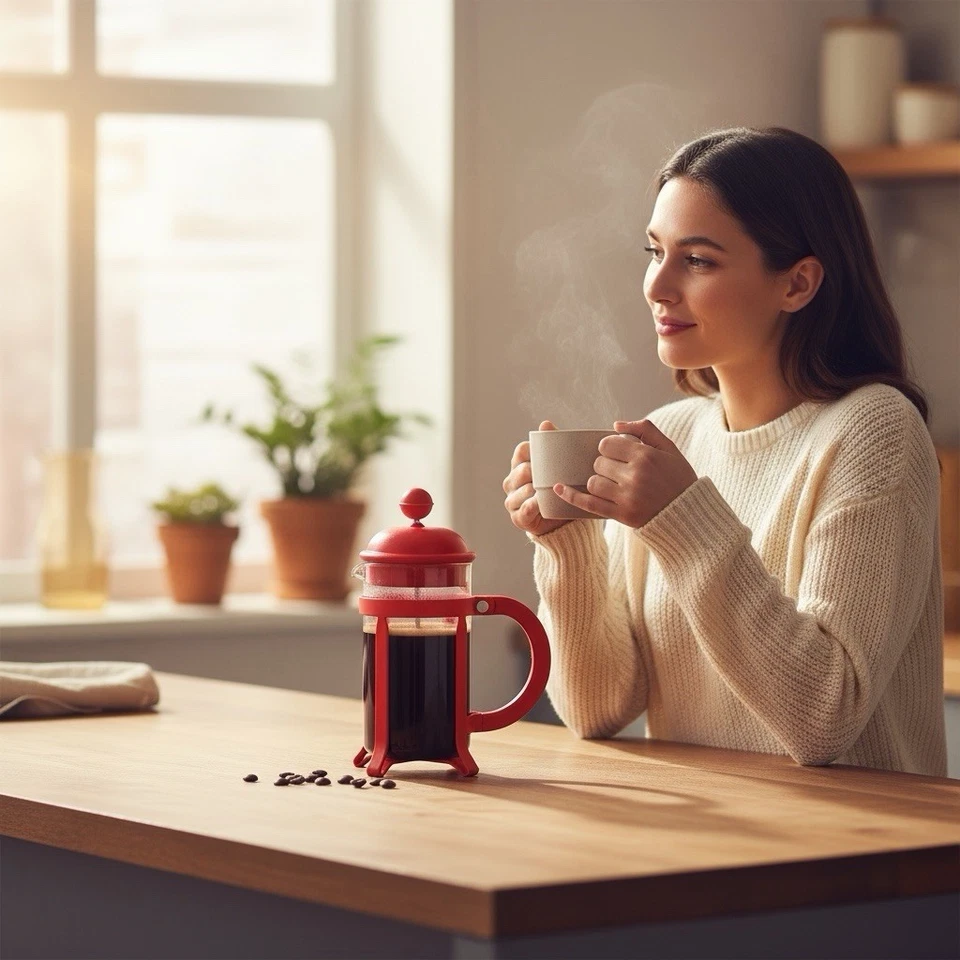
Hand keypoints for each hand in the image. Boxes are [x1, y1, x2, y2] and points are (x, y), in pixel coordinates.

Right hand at [503, 420, 570, 536]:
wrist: (562, 521)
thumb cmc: (559, 489)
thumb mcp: (559, 467)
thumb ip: (552, 445)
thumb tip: (545, 423)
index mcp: (520, 465)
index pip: (521, 451)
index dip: (533, 451)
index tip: (547, 455)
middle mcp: (512, 482)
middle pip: (522, 470)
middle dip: (536, 472)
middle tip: (551, 474)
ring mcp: (512, 500)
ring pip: (522, 490)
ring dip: (536, 490)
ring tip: (549, 490)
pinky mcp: (518, 517)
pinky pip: (524, 509)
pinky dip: (533, 506)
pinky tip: (540, 503)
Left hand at [554, 419, 697, 528]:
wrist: (689, 517)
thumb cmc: (679, 480)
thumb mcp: (670, 449)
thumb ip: (645, 430)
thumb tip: (616, 425)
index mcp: (646, 455)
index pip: (608, 444)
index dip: (609, 448)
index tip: (617, 454)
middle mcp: (635, 475)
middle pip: (599, 462)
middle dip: (603, 465)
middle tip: (617, 472)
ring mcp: (628, 496)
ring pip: (593, 482)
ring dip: (597, 481)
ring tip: (611, 485)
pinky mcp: (622, 515)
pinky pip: (589, 504)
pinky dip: (571, 496)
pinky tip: (559, 488)